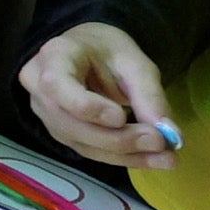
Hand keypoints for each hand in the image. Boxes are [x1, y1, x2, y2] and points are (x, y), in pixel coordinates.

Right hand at [23, 25, 180, 169]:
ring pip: (83, 144)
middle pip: (72, 124)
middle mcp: (40, 89)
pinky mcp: (62, 134)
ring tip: (166, 156)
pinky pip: (91, 151)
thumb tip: (169, 133)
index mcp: (53, 58)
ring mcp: (47, 116)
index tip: (121, 117)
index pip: (58, 86)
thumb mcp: (132, 61)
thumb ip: (148, 94)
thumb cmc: (107, 50)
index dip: (87, 107)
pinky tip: (153, 158)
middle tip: (159, 141)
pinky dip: (124, 158)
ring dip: (126, 154)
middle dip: (118, 138)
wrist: (87, 53)